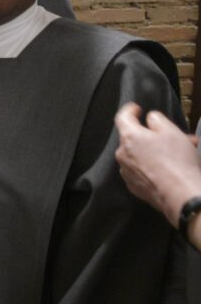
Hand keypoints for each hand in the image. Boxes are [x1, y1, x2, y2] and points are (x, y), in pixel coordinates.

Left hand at [114, 102, 200, 226]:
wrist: (180, 195)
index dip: (130, 110)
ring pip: (140, 154)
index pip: (122, 117)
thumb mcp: (171, 131)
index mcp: (129, 137)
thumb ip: (157, 119)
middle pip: (134, 138)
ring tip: (180, 153)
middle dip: (154, 135)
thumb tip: (150, 119)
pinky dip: (154, 165)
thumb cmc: (177, 160)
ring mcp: (127, 171)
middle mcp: (122, 154)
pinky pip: (142, 169)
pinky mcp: (134, 186)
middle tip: (175, 136)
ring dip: (156, 151)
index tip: (136, 108)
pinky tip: (172, 168)